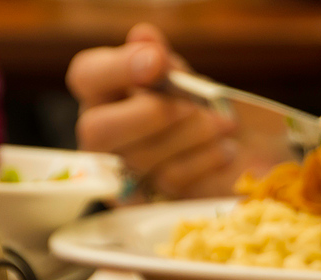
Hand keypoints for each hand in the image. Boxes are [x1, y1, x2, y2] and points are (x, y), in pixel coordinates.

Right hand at [67, 23, 293, 199]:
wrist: (233, 152)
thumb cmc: (194, 106)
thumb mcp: (182, 78)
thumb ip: (163, 62)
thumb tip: (144, 37)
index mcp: (100, 91)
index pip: (87, 75)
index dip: (120, 68)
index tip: (157, 61)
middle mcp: (98, 133)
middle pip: (100, 129)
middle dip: (154, 114)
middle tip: (195, 106)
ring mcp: (119, 171)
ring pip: (140, 158)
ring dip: (190, 136)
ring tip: (225, 123)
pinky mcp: (148, 201)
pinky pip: (168, 182)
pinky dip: (203, 161)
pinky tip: (225, 150)